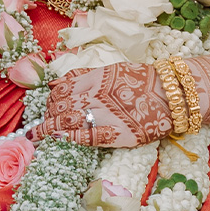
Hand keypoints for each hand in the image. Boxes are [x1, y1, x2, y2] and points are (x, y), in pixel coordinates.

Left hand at [32, 62, 172, 147]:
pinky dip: (68, 138)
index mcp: (97, 78)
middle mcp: (98, 95)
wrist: (172, 95)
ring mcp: (106, 115)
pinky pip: (86, 137)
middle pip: (61, 106)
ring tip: (37, 135)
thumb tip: (54, 84)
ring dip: (48, 129)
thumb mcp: (113, 70)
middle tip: (40, 125)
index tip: (46, 108)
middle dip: (46, 116)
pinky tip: (56, 140)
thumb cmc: (144, 81)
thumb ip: (84, 75)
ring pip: (68, 121)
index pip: (62, 89)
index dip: (50, 100)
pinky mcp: (116, 134)